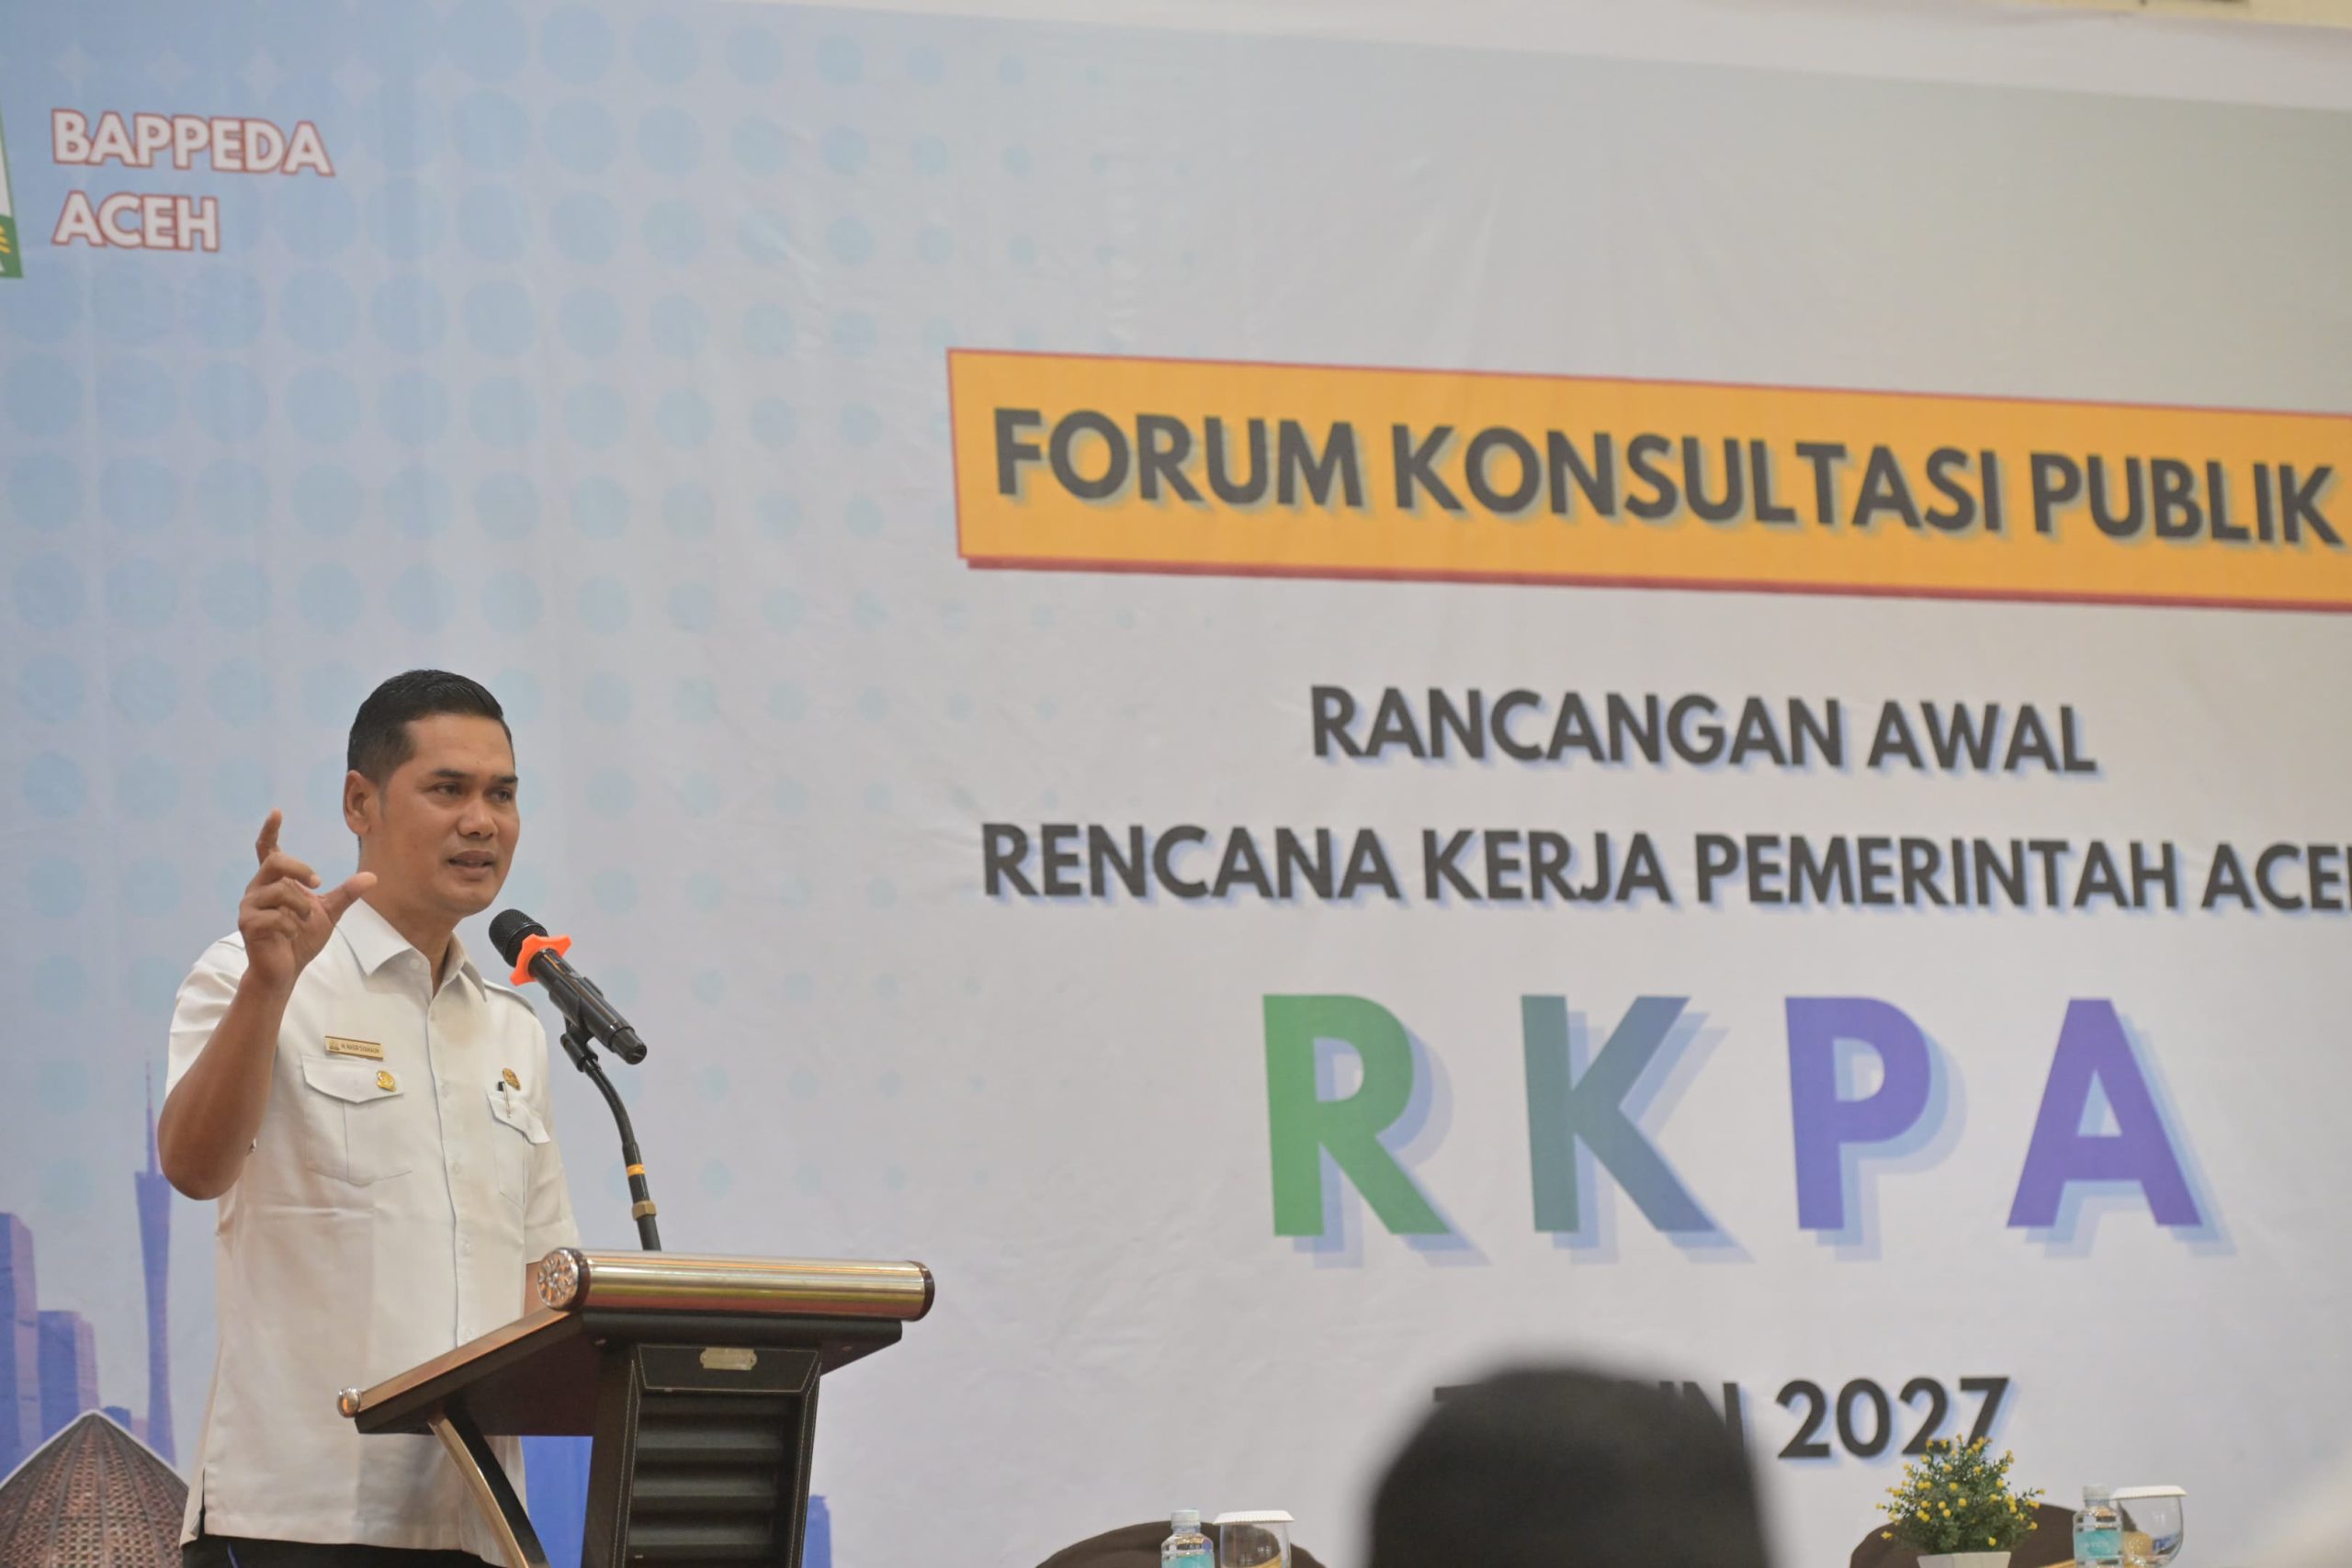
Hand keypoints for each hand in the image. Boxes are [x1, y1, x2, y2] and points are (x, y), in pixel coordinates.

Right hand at [238, 810, 376, 992]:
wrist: (285, 970)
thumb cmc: (301, 938)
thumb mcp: (329, 913)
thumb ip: (346, 894)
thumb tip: (373, 876)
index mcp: (274, 882)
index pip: (267, 851)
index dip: (270, 831)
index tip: (277, 812)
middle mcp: (257, 889)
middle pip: (275, 862)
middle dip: (300, 869)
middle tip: (318, 883)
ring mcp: (249, 906)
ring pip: (278, 891)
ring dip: (300, 907)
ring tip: (302, 921)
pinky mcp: (248, 924)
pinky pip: (274, 917)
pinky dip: (290, 926)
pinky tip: (289, 935)